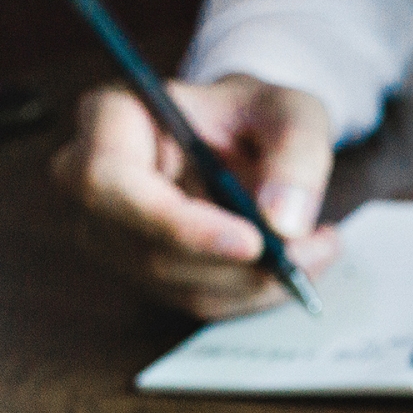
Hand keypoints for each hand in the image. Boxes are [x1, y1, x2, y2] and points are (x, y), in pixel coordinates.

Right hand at [51, 74, 339, 318]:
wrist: (248, 137)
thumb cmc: (257, 114)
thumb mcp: (293, 112)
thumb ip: (297, 153)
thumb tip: (284, 222)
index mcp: (111, 119)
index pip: (109, 181)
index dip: (176, 222)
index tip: (251, 241)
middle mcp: (96, 183)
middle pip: (148, 249)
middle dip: (236, 265)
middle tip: (308, 251)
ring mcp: (114, 235)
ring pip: (181, 285)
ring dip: (257, 281)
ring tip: (316, 248)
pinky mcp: (145, 272)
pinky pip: (200, 300)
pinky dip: (256, 292)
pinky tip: (292, 263)